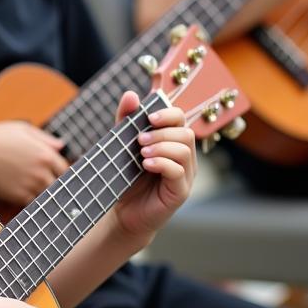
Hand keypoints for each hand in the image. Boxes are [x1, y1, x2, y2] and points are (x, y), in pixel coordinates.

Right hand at [0, 122, 67, 204]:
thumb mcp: (22, 129)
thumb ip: (44, 138)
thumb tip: (60, 146)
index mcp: (45, 154)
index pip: (65, 169)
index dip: (60, 171)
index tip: (55, 173)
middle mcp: (42, 171)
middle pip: (59, 185)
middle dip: (54, 183)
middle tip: (45, 183)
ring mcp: (31, 185)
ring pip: (47, 196)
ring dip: (43, 193)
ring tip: (33, 188)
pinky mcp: (19, 197)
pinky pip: (33, 203)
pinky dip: (30, 200)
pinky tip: (23, 193)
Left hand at [111, 91, 195, 241]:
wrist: (122, 212)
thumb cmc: (125, 177)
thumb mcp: (122, 145)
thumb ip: (126, 121)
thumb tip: (131, 94)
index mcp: (171, 142)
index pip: (180, 119)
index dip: (167, 113)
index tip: (148, 117)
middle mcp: (183, 157)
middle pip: (186, 132)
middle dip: (162, 132)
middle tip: (139, 140)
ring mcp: (185, 175)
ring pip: (185, 150)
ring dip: (161, 147)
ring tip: (141, 153)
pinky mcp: (180, 192)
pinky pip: (179, 171)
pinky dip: (162, 163)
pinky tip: (146, 165)